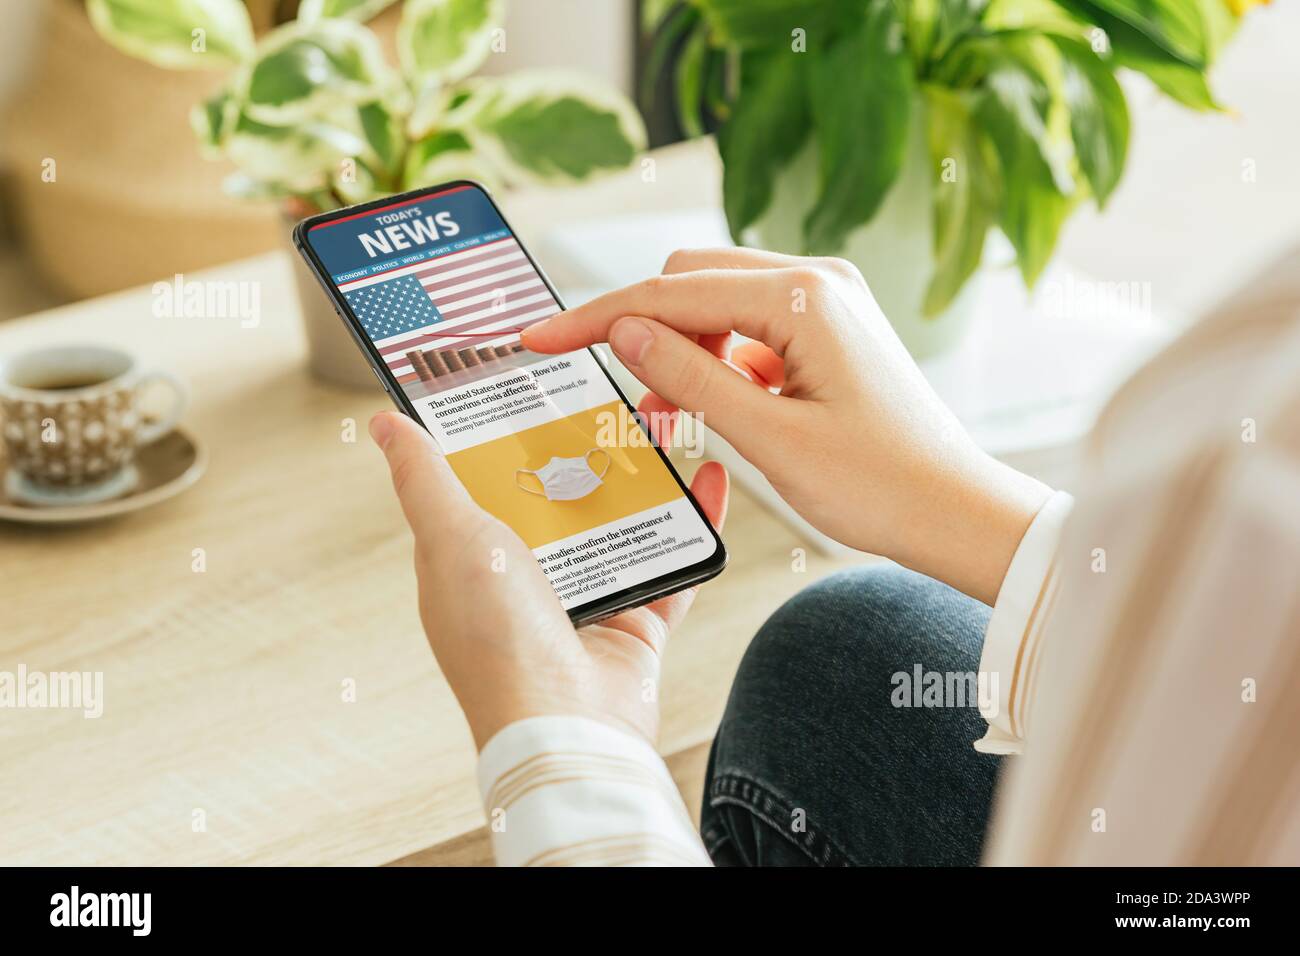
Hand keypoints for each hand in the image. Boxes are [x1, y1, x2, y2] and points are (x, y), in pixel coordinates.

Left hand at [369, 411, 727, 749]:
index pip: (487, 478)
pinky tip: (710, 479)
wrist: (570, 726)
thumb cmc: (498, 640)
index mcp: (472, 558)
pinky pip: (673, 560)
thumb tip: (384, 424)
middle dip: (588, 443)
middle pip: (561, 492)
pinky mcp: (636, 619)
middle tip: (613, 389)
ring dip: (645, 474)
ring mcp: (585, 598)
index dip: (505, 430)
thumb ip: (425, 479)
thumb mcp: (453, 540)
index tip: (531, 378)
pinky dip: (695, 522)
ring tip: (666, 420)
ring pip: (620, 519)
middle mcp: (527, 577)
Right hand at [522, 248, 1048, 605]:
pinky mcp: (828, 329)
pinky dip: (718, 364)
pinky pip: (749, 328)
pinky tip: (721, 412)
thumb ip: (690, 378)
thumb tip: (624, 331)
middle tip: (635, 409)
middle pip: (690, 282)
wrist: (954, 512)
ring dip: (682, 353)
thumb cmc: (879, 486)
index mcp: (805, 298)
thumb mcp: (769, 440)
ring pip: (716, 304)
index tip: (542, 338)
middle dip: (646, 335)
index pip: (672, 294)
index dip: (598, 318)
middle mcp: (818, 282)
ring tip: (675, 422)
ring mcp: (827, 302)